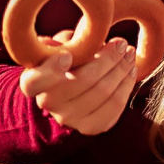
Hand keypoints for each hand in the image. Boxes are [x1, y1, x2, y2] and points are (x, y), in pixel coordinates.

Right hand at [17, 31, 140, 135]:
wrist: (67, 91)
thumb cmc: (64, 60)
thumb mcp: (59, 46)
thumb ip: (68, 41)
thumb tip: (87, 36)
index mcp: (33, 81)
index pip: (36, 80)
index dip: (51, 70)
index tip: (67, 56)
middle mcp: (48, 103)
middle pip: (83, 80)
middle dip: (108, 59)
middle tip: (121, 43)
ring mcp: (69, 118)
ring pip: (103, 92)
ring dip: (122, 70)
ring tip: (129, 54)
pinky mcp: (90, 127)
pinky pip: (115, 106)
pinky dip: (127, 85)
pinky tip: (130, 71)